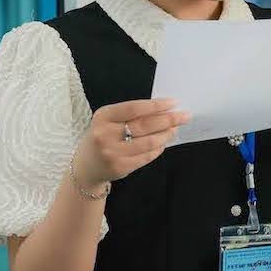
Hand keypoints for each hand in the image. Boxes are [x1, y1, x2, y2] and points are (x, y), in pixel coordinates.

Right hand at [74, 98, 189, 188]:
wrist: (86, 166)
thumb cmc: (102, 137)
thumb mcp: (109, 121)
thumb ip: (131, 115)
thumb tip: (164, 110)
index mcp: (103, 116)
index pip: (134, 108)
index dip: (156, 106)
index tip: (173, 103)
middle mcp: (105, 134)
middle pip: (144, 125)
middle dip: (168, 120)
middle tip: (184, 116)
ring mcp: (112, 152)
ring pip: (148, 142)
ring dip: (166, 135)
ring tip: (174, 129)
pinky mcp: (121, 167)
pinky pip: (147, 156)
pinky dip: (158, 148)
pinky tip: (163, 143)